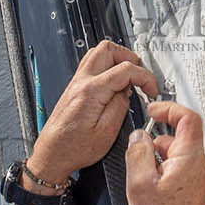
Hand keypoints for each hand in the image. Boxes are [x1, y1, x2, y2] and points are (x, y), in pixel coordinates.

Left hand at [30, 40, 158, 179]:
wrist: (53, 154)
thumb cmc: (74, 148)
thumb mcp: (107, 133)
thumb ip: (121, 106)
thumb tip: (127, 92)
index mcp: (91, 91)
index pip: (125, 69)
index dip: (145, 77)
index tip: (151, 90)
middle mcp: (81, 82)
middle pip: (109, 49)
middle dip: (131, 59)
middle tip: (140, 76)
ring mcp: (76, 83)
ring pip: (98, 52)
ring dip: (118, 59)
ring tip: (129, 76)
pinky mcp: (74, 88)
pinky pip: (92, 64)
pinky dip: (107, 66)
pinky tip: (114, 83)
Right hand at [125, 101, 204, 204]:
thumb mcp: (140, 184)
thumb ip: (138, 153)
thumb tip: (138, 136)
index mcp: (190, 158)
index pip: (188, 117)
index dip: (169, 108)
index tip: (153, 111)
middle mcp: (202, 167)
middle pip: (179, 139)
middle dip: (156, 143)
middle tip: (139, 159)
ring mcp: (203, 181)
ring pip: (178, 157)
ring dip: (160, 161)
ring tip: (145, 183)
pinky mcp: (199, 193)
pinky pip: (182, 173)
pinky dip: (166, 175)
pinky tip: (154, 193)